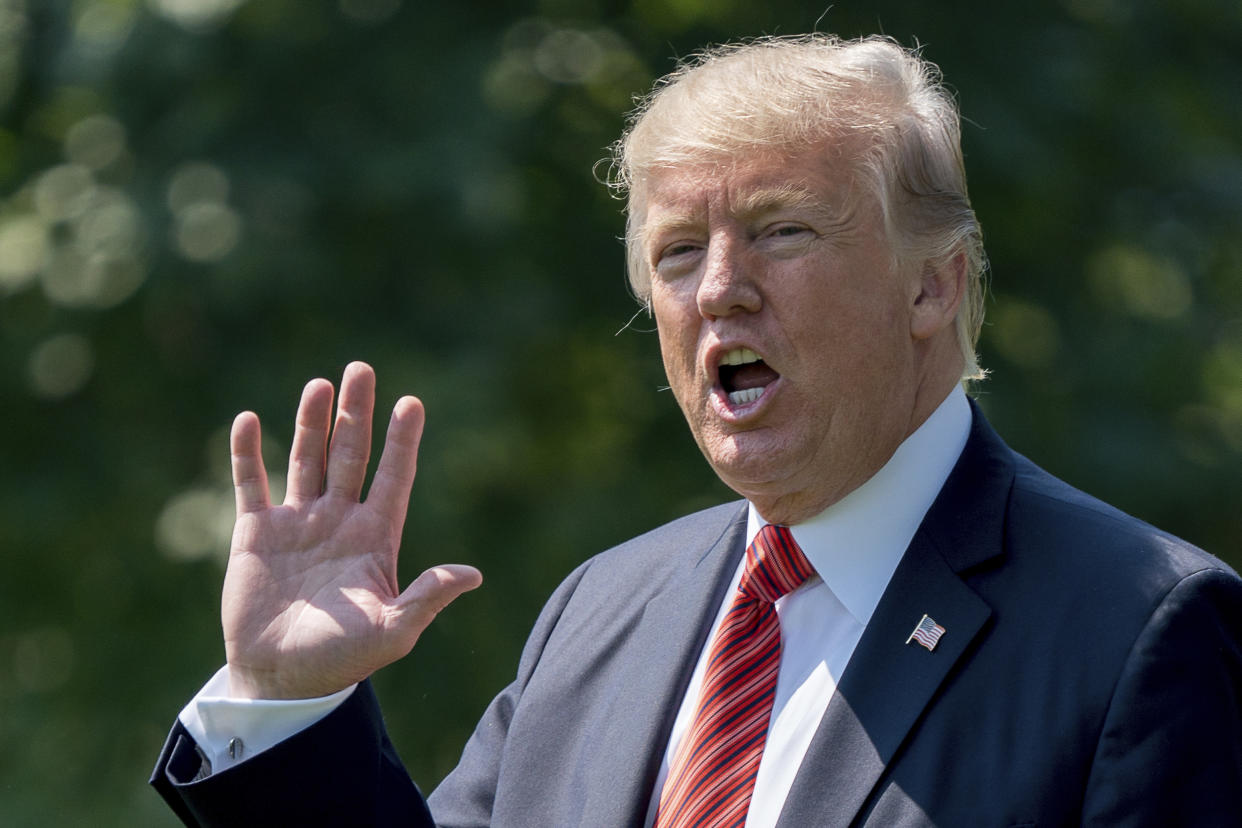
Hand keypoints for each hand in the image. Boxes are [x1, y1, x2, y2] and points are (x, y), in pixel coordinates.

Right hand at [221, 361, 481, 698]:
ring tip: (320, 384)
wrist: (281, 679)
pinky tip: (250, 420)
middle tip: (361, 369)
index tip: (412, 403)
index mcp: (375, 537)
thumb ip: (427, 599)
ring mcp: (298, 522)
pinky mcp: (256, 533)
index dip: (402, 441)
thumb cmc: (343, 659)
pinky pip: (251, 483)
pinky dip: (248, 453)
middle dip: (356, 413)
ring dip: (311, 422)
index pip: (393, 477)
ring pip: (306, 458)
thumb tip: (473, 574)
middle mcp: (339, 520)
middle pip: (350, 454)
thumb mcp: (392, 631)